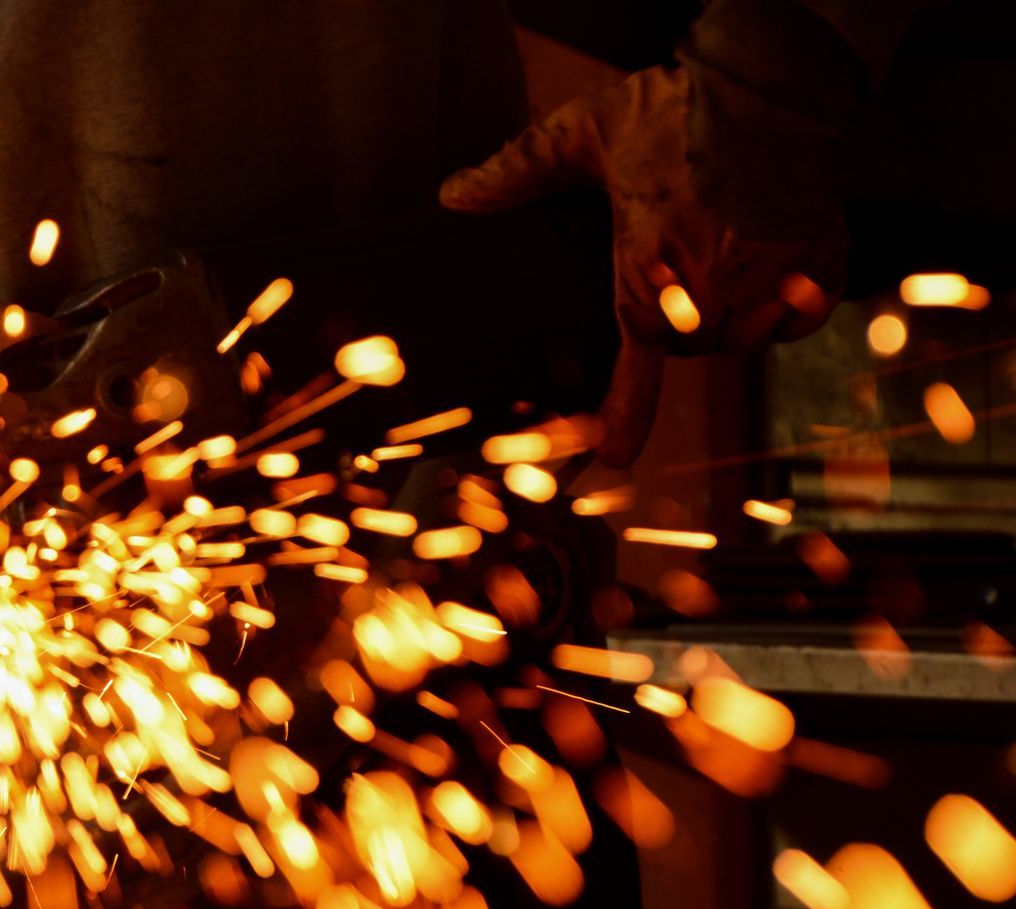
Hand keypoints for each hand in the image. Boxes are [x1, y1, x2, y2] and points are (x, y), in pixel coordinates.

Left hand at [440, 66, 844, 465]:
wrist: (775, 85)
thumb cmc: (675, 111)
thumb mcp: (584, 133)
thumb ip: (519, 171)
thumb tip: (453, 195)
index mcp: (649, 262)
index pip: (636, 352)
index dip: (623, 409)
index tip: (611, 456)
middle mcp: (711, 284)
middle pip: (689, 344)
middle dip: (679, 317)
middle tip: (680, 251)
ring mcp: (772, 280)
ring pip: (740, 336)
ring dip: (730, 312)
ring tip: (721, 246)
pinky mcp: (822, 269)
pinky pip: (795, 322)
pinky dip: (784, 306)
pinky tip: (770, 263)